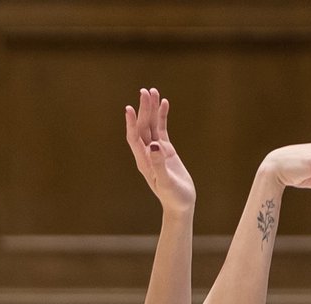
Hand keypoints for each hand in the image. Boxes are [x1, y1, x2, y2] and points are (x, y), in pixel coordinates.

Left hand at [125, 87, 195, 214]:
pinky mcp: (166, 150)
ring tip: (153, 91)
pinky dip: (162, 116)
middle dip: (143, 109)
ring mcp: (156, 151)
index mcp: (144, 162)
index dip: (131, 123)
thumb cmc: (174, 197)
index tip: (129, 108)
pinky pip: (162, 129)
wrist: (181, 205)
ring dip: (151, 109)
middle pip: (142, 127)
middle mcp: (147, 154)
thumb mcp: (166, 182)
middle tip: (145, 91)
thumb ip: (159, 164)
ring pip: (151, 126)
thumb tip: (155, 145)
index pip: (134, 138)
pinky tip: (164, 103)